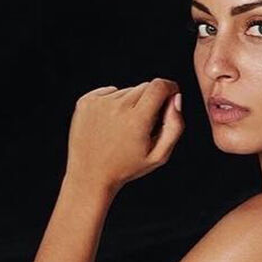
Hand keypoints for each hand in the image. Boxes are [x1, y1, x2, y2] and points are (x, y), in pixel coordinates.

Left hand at [64, 78, 184, 192]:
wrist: (89, 176)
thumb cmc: (127, 167)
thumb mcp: (159, 155)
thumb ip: (175, 126)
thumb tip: (175, 98)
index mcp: (137, 120)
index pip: (159, 86)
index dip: (170, 87)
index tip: (171, 95)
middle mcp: (117, 107)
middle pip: (145, 87)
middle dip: (151, 100)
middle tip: (144, 124)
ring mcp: (99, 103)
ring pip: (127, 90)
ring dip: (131, 104)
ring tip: (123, 129)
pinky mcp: (86, 102)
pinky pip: (109, 92)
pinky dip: (113, 102)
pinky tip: (110, 123)